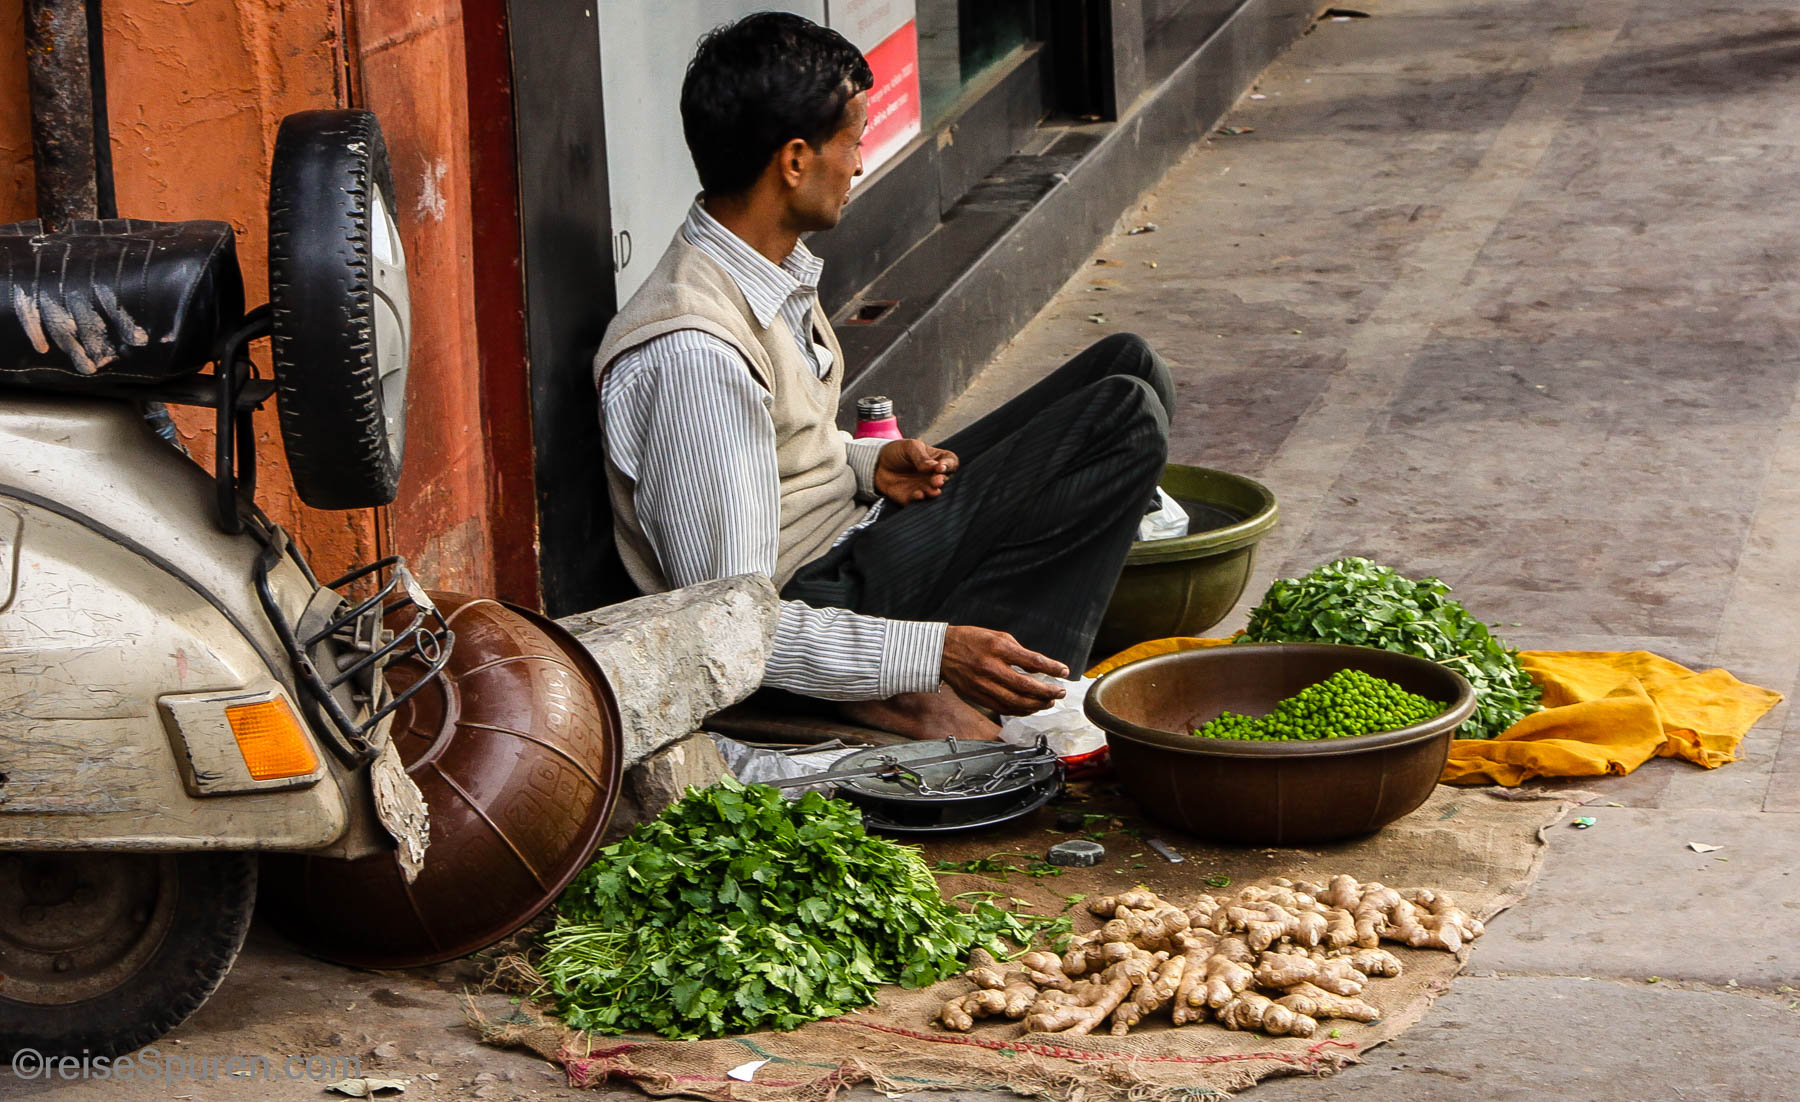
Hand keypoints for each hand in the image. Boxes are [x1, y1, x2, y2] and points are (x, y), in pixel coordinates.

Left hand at [874, 438, 958, 505]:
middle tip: (937, 481)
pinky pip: (918, 501)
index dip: (948, 466)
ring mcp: (924, 487)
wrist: (877, 463)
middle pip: (944, 480)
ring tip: (931, 491)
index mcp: (937, 460)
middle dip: (941, 481)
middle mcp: (933, 476)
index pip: (951, 463)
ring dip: (933, 493)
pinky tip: (918, 495)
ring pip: (933, 493)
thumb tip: (934, 467)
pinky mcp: (911, 497)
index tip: (941, 467)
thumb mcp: (910, 447)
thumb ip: (921, 457)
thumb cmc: (897, 452)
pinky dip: (919, 500)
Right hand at [940, 626, 1069, 714]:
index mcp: (998, 648)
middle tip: (1060, 692)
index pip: (1032, 661)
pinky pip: (1003, 708)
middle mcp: (990, 668)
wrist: (941, 651)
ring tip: (1048, 701)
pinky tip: (1031, 707)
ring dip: (1036, 704)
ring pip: (1016, 702)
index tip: (1064, 672)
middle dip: (1047, 691)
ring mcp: (983, 685)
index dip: (1051, 668)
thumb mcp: (998, 637)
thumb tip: (1040, 667)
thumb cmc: (971, 640)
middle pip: (1026, 686)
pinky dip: (1020, 710)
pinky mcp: (978, 697)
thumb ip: (1020, 652)